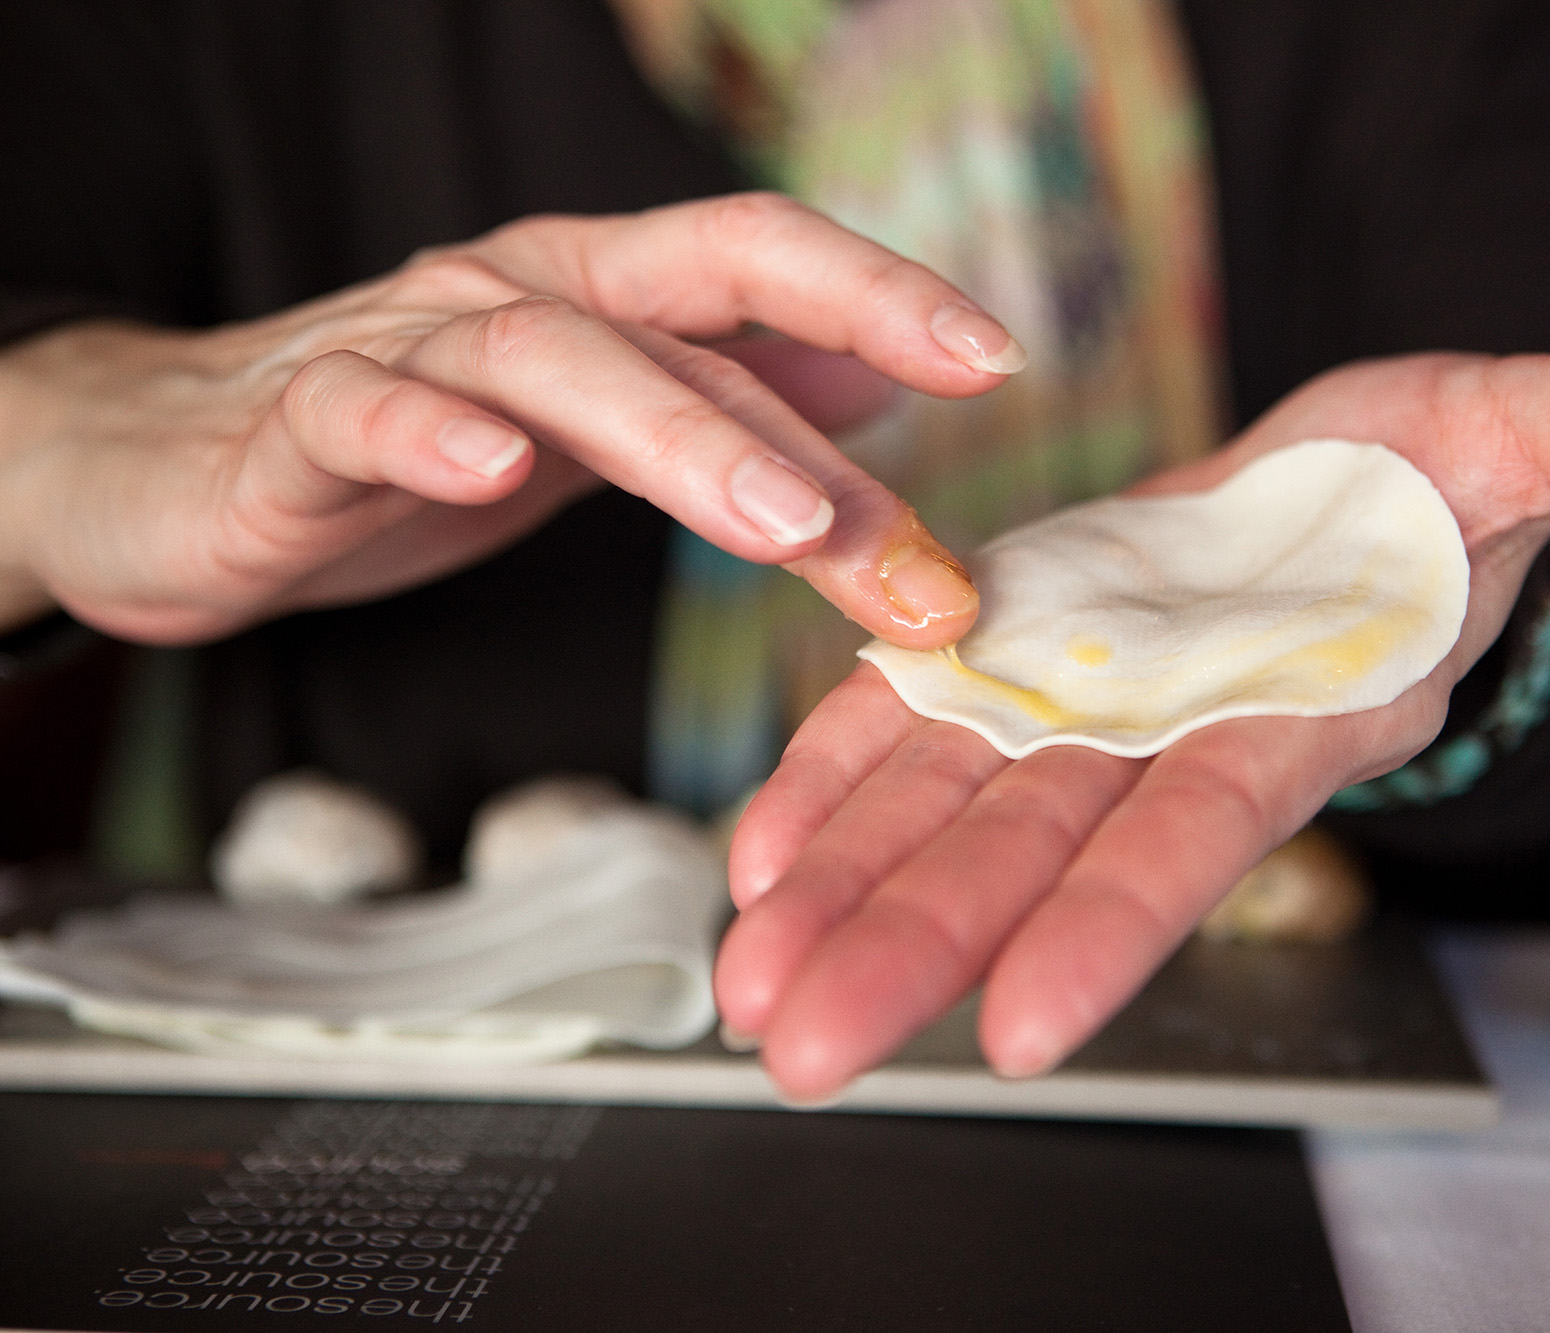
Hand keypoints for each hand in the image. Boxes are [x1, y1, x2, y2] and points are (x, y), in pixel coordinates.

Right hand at [0, 193, 1023, 644]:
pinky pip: (364, 413)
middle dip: (814, 425)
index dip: (877, 291)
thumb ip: (734, 394)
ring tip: (782, 528)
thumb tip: (885, 379)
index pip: (757, 260)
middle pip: (681, 312)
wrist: (179, 464)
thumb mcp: (603, 423)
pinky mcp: (297, 428)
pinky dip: (432, 435)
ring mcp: (406, 353)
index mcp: (602, 293)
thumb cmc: (412, 448)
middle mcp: (516, 296)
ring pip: (553, 363)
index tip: (998, 356)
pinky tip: (499, 474)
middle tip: (914, 543)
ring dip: (682, 440)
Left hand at [714, 293, 1549, 1099]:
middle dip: (922, 949)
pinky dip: (833, 783)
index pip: (1197, 832)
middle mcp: (1170, 729)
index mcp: (1289, 704)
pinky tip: (756, 853)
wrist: (1355, 491)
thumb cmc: (1447, 485)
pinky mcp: (1020, 646)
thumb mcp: (1547, 423)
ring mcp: (1083, 698)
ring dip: (846, 897)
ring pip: (949, 809)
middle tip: (807, 1051)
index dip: (1117, 926)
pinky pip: (911, 727)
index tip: (1020, 1027)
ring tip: (748, 988)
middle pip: (1037, 851)